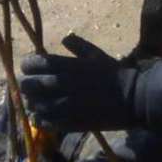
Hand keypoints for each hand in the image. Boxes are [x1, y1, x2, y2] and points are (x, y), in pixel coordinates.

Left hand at [18, 35, 136, 132]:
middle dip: (27, 85)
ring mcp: (63, 105)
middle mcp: (60, 84)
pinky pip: (43, 122)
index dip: (28, 66)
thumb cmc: (116, 74)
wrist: (134, 98)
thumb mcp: (97, 55)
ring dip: (32, 103)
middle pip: (27, 85)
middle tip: (34, 88)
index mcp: (66, 65)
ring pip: (32, 105)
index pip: (32, 64)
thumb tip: (65, 39)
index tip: (32, 68)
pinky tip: (43, 117)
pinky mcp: (68, 123)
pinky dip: (39, 119)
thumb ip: (78, 46)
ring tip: (38, 103)